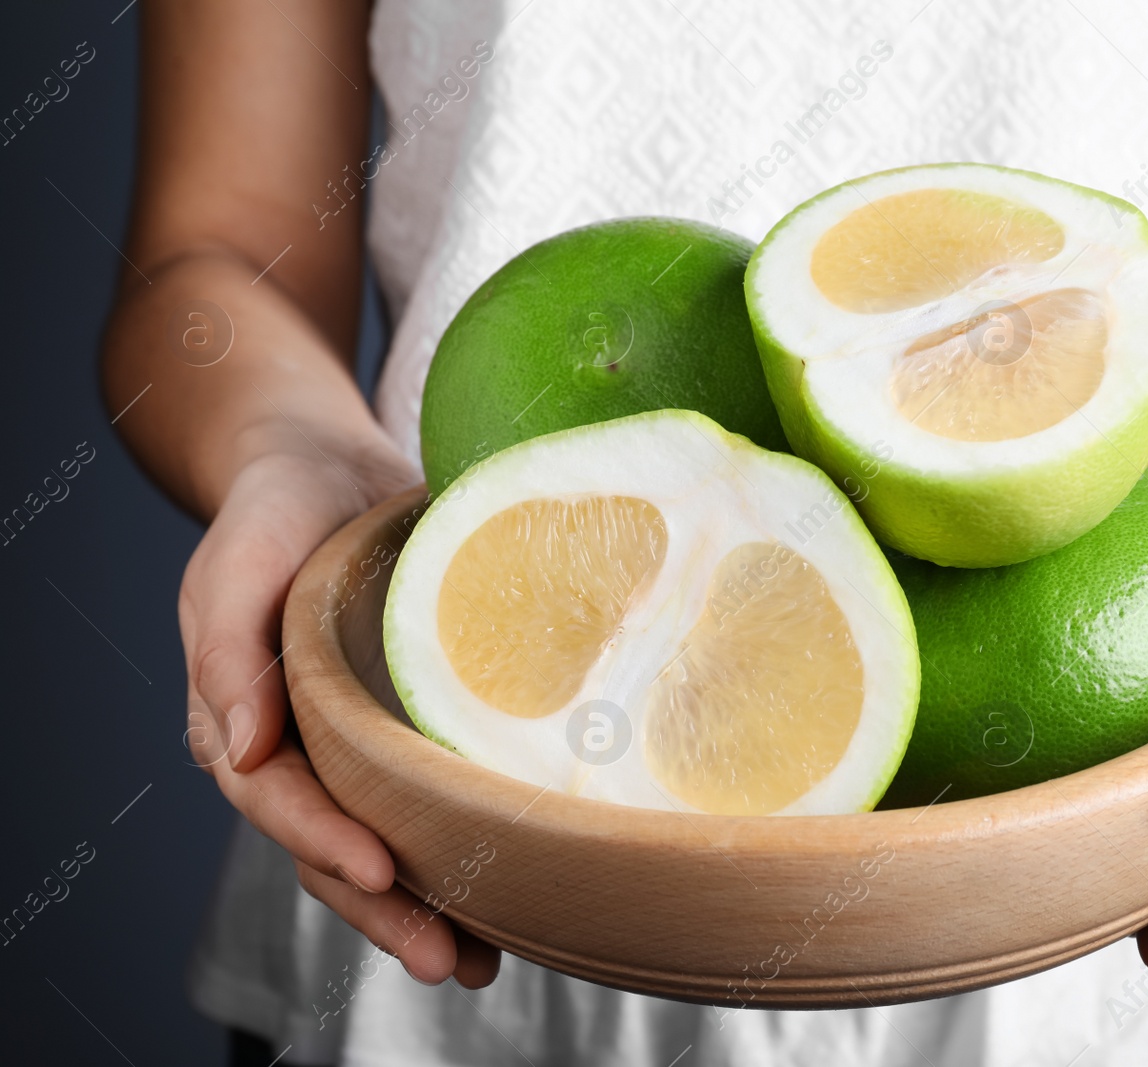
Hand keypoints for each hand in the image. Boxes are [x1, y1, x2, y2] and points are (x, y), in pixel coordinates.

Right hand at [180, 441, 502, 988]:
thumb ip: (229, 647)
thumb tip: (243, 747)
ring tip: (485, 960)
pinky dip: (459, 843)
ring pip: (381, 840)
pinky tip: (513, 885)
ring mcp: (350, 745)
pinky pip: (426, 798)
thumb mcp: (241, 559)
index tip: (377, 872)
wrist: (326, 471)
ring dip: (426, 904)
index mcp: (242, 718)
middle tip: (450, 960)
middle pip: (331, 848)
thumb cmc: (276, 511)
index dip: (322, 839)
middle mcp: (296, 748)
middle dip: (388, 912)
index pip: (277, 799)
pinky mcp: (404, 727)